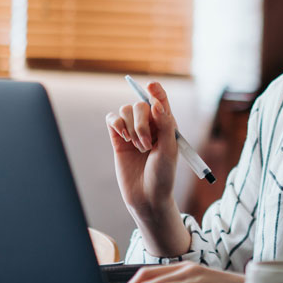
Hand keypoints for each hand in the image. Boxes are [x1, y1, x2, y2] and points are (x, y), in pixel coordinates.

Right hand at [106, 82, 178, 217]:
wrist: (147, 197)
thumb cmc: (163, 175)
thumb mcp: (170, 150)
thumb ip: (165, 125)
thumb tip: (156, 104)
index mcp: (166, 124)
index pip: (160, 100)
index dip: (156, 90)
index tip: (151, 85)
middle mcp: (150, 124)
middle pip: (140, 105)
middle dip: (142, 123)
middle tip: (146, 145)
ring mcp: (133, 131)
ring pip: (125, 110)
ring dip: (131, 127)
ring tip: (138, 147)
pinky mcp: (118, 139)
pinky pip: (112, 119)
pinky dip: (116, 124)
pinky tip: (123, 138)